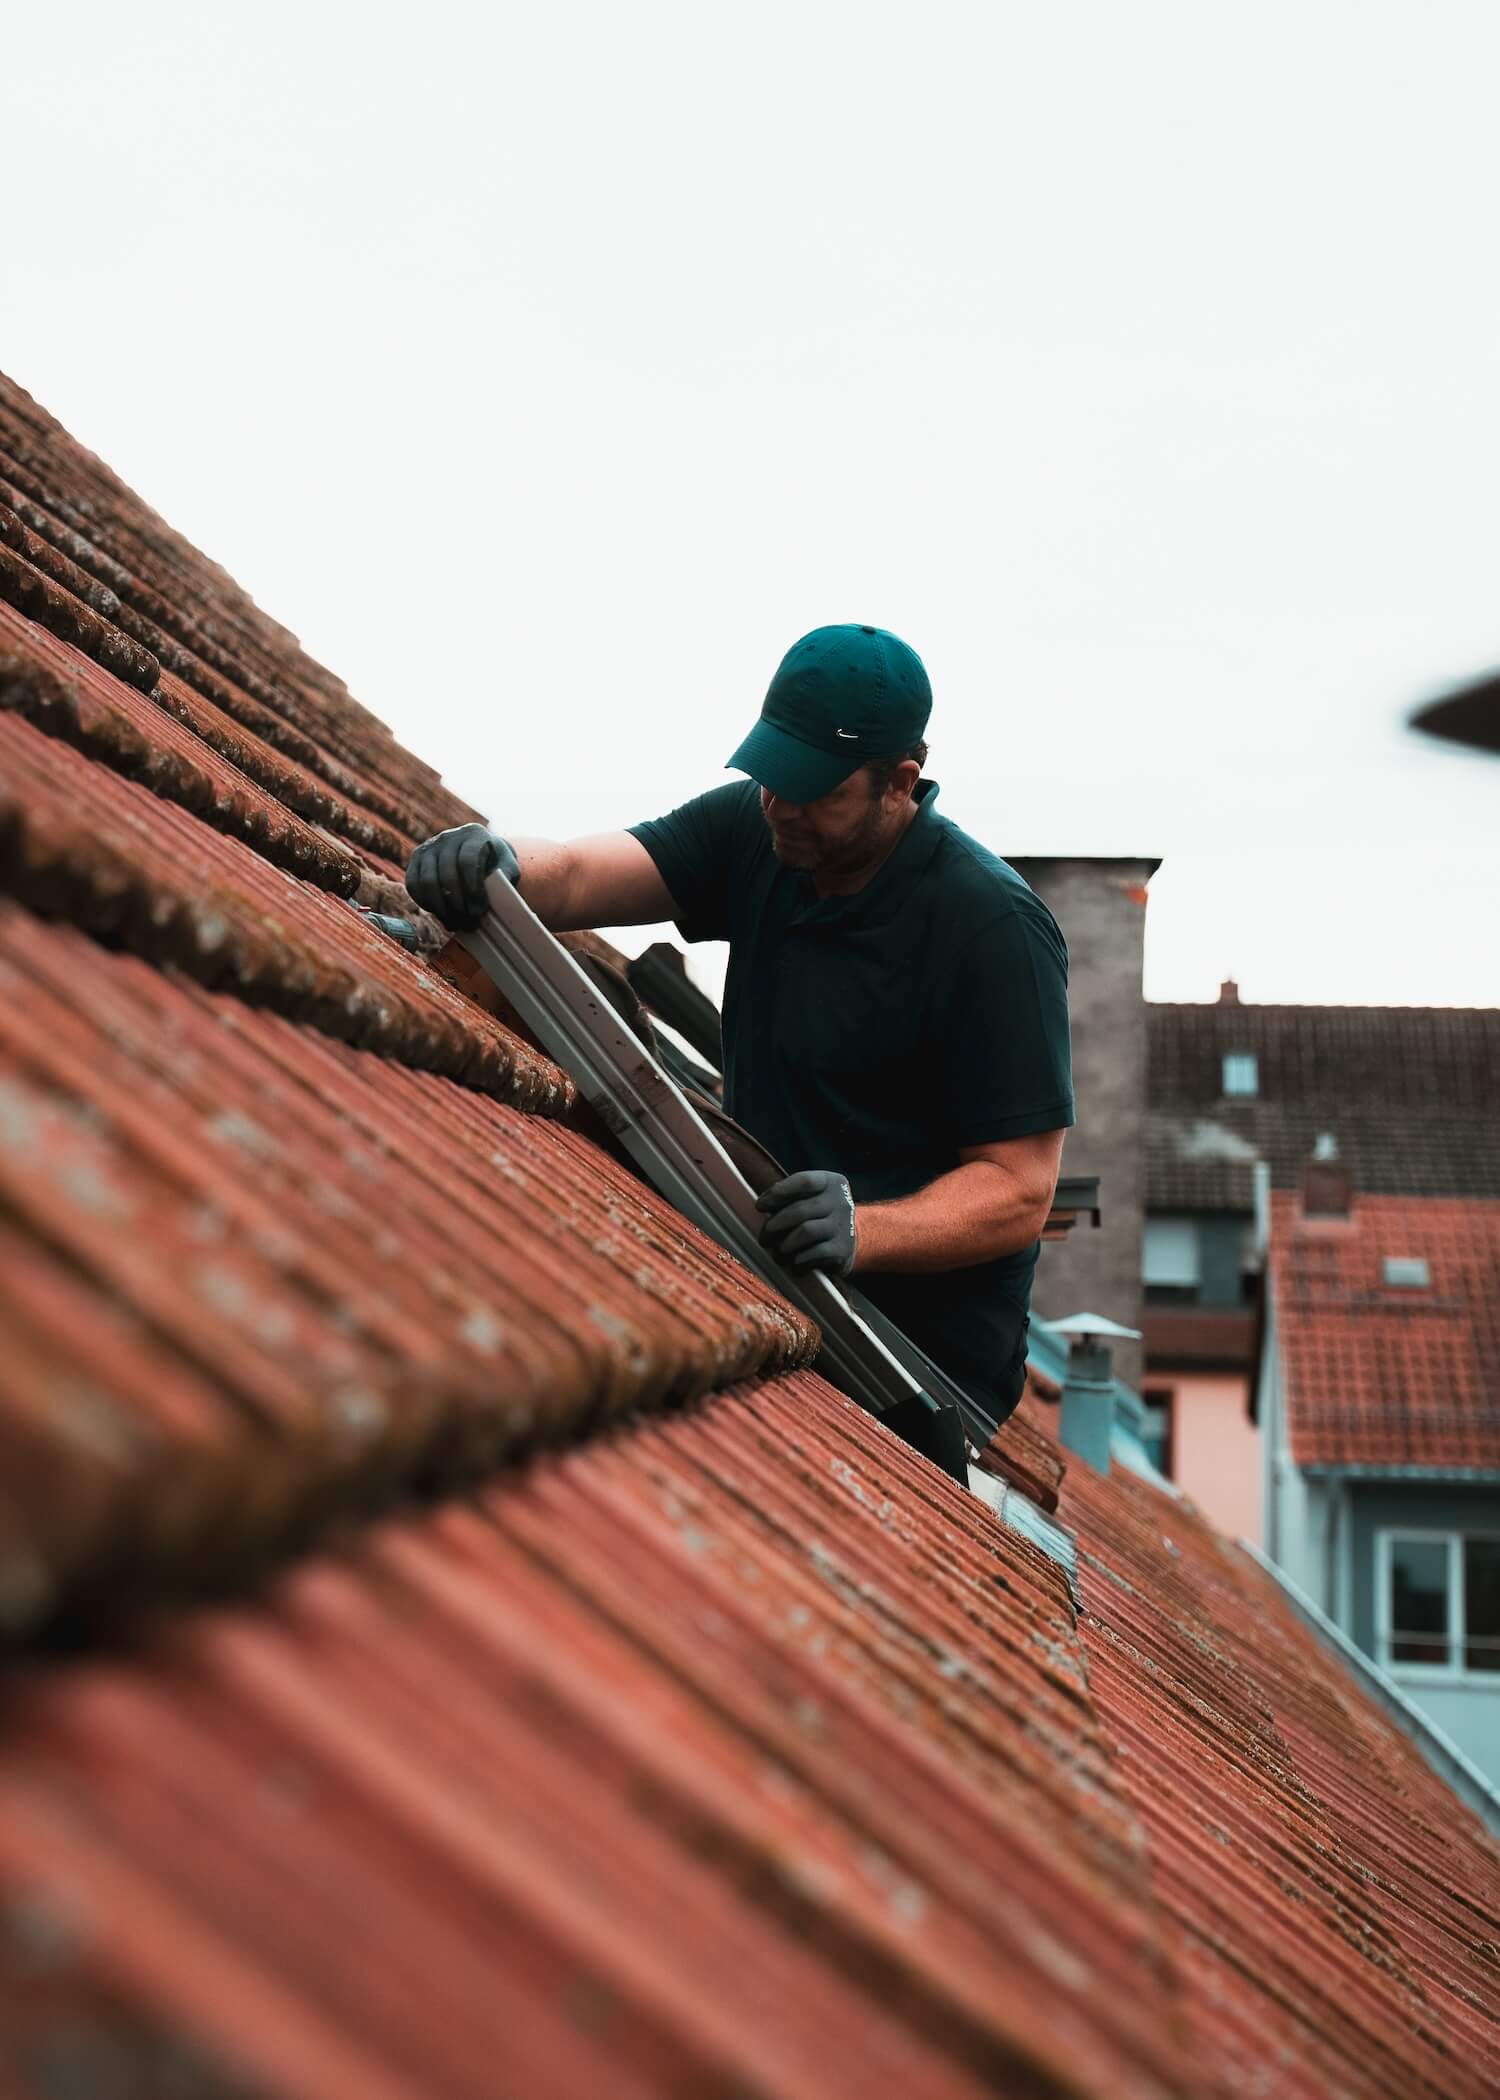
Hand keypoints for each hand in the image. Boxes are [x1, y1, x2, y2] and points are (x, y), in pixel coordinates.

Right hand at [405, 825, 520, 930]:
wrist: (477, 852)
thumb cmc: (495, 863)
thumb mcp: (508, 867)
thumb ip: (507, 876)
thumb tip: (498, 892)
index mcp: (474, 834)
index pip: (468, 860)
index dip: (473, 888)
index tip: (480, 911)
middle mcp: (448, 837)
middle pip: (446, 874)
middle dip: (458, 905)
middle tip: (469, 924)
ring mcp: (429, 846)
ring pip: (427, 882)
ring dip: (441, 908)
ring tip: (455, 924)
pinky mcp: (416, 859)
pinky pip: (413, 885)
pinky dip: (425, 903)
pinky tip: (441, 915)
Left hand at [757, 1169, 857, 1277]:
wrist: (849, 1241)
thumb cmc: (818, 1216)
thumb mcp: (810, 1199)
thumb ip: (789, 1197)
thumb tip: (763, 1204)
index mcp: (831, 1183)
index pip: (804, 1181)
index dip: (779, 1192)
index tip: (760, 1205)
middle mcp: (841, 1202)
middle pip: (800, 1210)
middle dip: (775, 1225)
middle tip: (764, 1237)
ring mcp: (844, 1225)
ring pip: (806, 1232)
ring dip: (785, 1244)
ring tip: (778, 1252)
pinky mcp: (843, 1249)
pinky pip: (814, 1253)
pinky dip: (799, 1260)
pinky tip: (794, 1263)